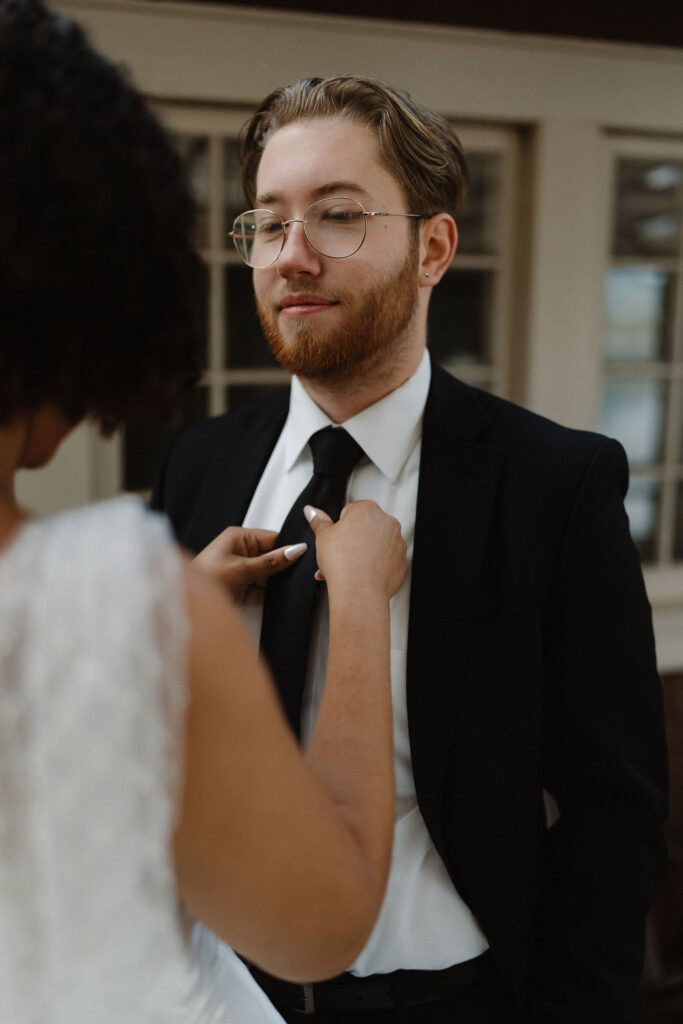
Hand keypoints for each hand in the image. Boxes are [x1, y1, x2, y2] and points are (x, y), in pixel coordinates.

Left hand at [192, 526, 306, 604]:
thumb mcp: (242, 569)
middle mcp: (241, 552)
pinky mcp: (242, 590)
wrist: (186, 606)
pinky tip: (284, 599)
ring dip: (279, 583)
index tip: (307, 557)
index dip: (289, 548)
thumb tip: (296, 550)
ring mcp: (242, 572)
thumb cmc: (205, 579)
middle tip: (304, 575)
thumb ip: (270, 562)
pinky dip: (271, 596)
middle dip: (285, 568)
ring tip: (295, 588)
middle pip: (272, 558)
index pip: (272, 539)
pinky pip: (263, 590)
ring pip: (269, 576)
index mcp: (239, 538)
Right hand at [306, 500, 405, 599]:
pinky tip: (362, 574)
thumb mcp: (323, 537)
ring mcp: (398, 542)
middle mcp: (387, 522)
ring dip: (364, 553)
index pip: (351, 512)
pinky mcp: (401, 561)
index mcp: (367, 509)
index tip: (336, 539)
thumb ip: (318, 521)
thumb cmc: (342, 563)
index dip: (340, 528)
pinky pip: (386, 561)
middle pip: (365, 528)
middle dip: (353, 540)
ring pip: (377, 545)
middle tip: (341, 554)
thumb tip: (311, 511)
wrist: (359, 592)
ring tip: (350, 567)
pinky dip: (376, 566)